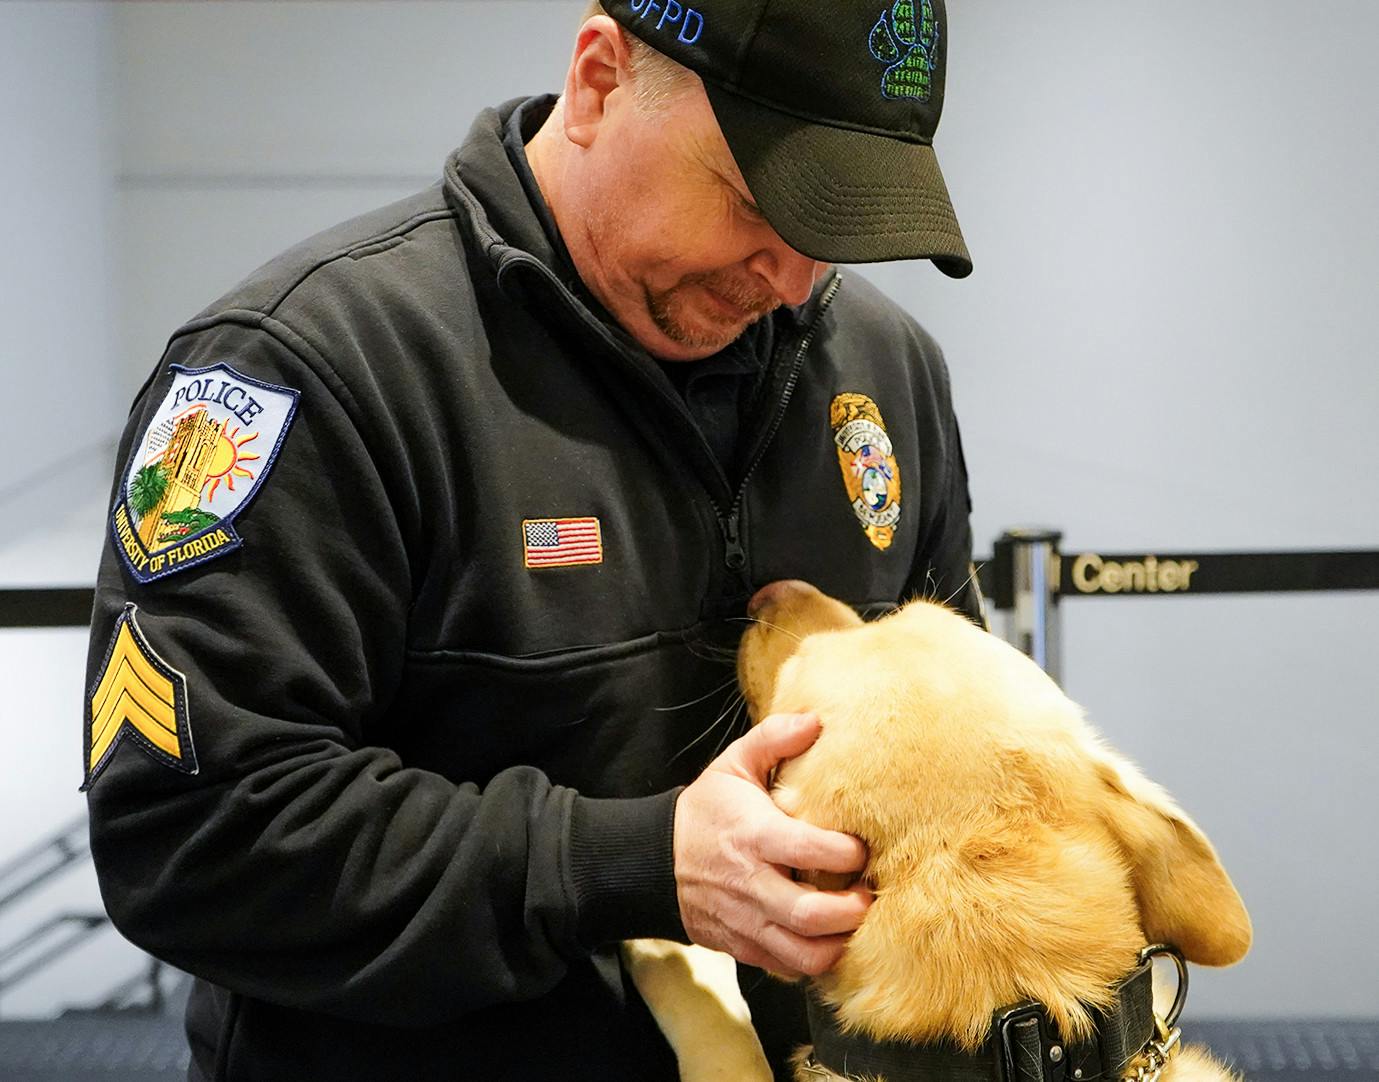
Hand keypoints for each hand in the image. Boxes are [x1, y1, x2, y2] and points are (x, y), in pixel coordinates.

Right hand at [673, 712, 871, 976]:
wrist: (656, 862)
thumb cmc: (705, 811)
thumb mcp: (733, 765)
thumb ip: (773, 740)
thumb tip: (816, 720)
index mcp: (754, 836)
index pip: (811, 851)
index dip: (847, 852)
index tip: (861, 847)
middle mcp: (751, 885)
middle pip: (813, 914)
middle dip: (853, 909)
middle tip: (869, 891)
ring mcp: (747, 923)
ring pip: (805, 954)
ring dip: (839, 943)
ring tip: (852, 920)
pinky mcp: (745, 948)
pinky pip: (788, 968)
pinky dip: (814, 960)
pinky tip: (826, 937)